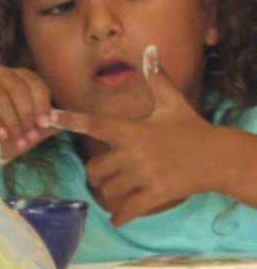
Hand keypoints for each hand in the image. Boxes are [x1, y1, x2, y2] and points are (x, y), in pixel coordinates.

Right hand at [0, 64, 56, 154]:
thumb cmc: (10, 130)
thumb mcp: (31, 128)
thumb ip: (46, 125)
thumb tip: (61, 123)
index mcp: (26, 78)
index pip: (37, 85)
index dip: (42, 105)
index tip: (44, 124)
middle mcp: (7, 74)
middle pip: (21, 89)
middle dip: (27, 115)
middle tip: (30, 138)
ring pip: (4, 97)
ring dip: (13, 122)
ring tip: (18, 141)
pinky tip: (2, 135)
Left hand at [49, 44, 212, 224]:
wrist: (220, 157)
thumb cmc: (192, 129)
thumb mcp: (172, 103)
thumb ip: (157, 79)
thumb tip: (152, 50)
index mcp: (133, 131)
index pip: (95, 124)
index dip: (70, 120)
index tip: (48, 117)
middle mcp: (135, 153)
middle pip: (95, 169)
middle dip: (96, 174)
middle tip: (104, 175)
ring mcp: (146, 175)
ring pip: (109, 190)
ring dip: (108, 194)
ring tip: (116, 191)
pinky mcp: (157, 194)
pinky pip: (129, 210)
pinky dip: (120, 216)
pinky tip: (118, 218)